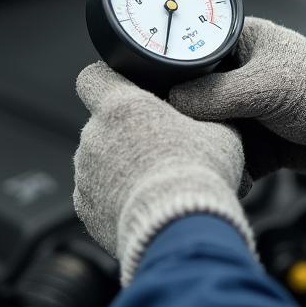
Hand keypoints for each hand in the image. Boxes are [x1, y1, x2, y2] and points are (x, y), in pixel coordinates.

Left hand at [74, 62, 254, 284]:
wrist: (182, 229)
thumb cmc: (201, 174)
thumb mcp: (220, 130)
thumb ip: (204, 112)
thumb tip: (212, 109)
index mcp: (121, 106)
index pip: (92, 77)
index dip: (105, 80)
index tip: (121, 89)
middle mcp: (94, 136)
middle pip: (100, 122)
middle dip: (123, 131)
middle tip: (156, 144)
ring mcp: (85, 174)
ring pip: (97, 159)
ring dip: (118, 165)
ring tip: (154, 180)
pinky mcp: (85, 209)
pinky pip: (96, 194)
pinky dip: (113, 197)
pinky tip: (144, 203)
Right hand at [169, 18, 305, 186]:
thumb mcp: (263, 87)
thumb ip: (214, 95)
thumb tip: (173, 102)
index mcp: (241, 41)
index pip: (192, 53)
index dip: (171, 72)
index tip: (152, 92)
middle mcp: (240, 72)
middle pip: (194, 95)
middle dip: (187, 118)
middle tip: (174, 133)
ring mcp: (249, 107)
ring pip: (210, 127)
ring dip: (207, 144)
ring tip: (199, 156)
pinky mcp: (259, 139)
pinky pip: (231, 152)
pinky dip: (227, 165)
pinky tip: (222, 173)